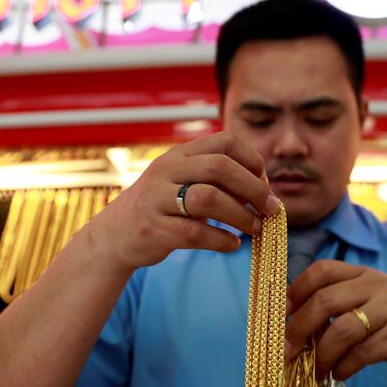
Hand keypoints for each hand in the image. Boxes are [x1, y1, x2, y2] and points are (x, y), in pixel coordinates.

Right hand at [95, 132, 277, 270]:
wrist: (115, 234)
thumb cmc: (163, 207)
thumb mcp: (183, 181)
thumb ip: (217, 179)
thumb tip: (265, 189)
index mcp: (179, 155)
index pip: (225, 141)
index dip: (252, 160)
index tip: (265, 183)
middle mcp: (166, 171)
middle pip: (220, 167)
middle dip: (253, 188)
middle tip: (271, 209)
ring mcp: (157, 199)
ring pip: (208, 199)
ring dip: (241, 216)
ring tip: (256, 229)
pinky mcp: (153, 229)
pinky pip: (195, 233)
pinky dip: (221, 240)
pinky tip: (233, 244)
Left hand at [285, 261, 386, 379]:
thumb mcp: (367, 297)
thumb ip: (336, 302)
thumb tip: (291, 323)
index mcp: (361, 273)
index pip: (321, 271)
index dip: (296, 291)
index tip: (282, 314)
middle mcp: (374, 286)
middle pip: (325, 301)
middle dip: (300, 328)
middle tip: (288, 350)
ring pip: (342, 330)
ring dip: (321, 354)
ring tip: (314, 370)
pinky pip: (362, 354)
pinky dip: (344, 367)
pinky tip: (338, 374)